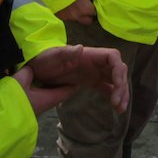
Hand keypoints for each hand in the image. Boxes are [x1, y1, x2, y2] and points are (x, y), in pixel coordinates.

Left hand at [14, 45, 129, 115]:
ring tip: (120, 109)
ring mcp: (95, 72)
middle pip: (118, 70)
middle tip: (117, 103)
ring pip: (116, 81)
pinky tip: (116, 108)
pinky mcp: (92, 81)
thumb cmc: (44, 59)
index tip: (117, 84)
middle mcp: (96, 62)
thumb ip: (65, 53)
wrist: (36, 69)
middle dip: (121, 86)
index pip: (113, 57)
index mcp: (89, 54)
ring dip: (121, 93)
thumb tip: (80, 48)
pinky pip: (108, 88)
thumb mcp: (52, 56)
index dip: (118, 69)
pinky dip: (114, 97)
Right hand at [57, 0, 97, 23]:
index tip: (92, 5)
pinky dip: (68, 13)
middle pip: (87, 21)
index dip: (94, 9)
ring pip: (76, 19)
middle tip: (87, 9)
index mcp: (86, 9)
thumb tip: (92, 0)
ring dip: (78, 15)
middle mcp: (78, 16)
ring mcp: (68, 18)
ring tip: (75, 7)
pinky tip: (67, 7)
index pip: (94, 13)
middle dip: (88, 16)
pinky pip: (67, 17)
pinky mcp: (60, 16)